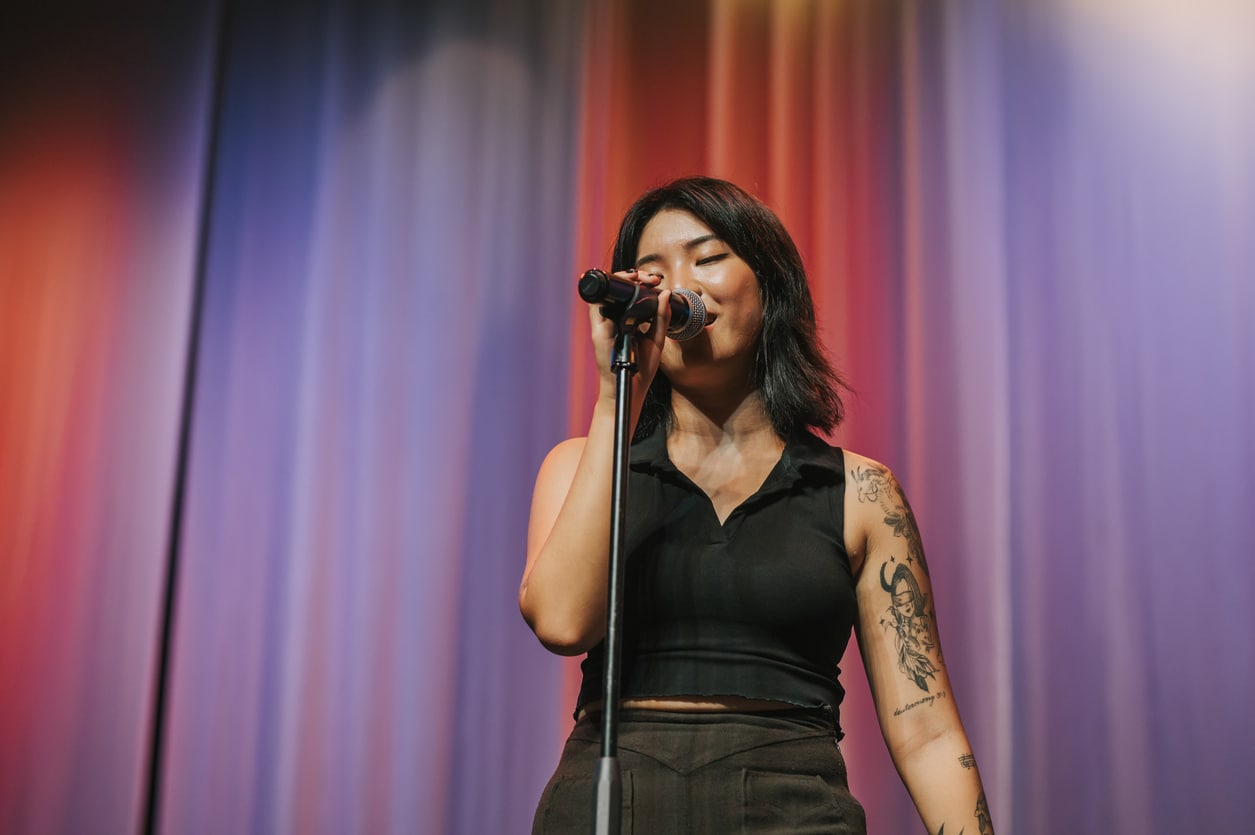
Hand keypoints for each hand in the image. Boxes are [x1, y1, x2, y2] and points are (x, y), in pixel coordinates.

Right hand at [588, 269, 671, 406]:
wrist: (630, 390)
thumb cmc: (641, 369)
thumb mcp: (657, 340)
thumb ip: (661, 318)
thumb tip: (666, 293)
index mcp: (628, 320)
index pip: (630, 293)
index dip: (641, 282)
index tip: (656, 280)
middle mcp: (614, 320)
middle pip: (618, 289)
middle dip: (633, 276)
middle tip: (651, 278)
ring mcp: (605, 324)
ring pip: (606, 293)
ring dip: (621, 280)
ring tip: (638, 278)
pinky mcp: (598, 331)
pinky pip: (596, 307)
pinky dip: (607, 294)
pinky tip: (623, 288)